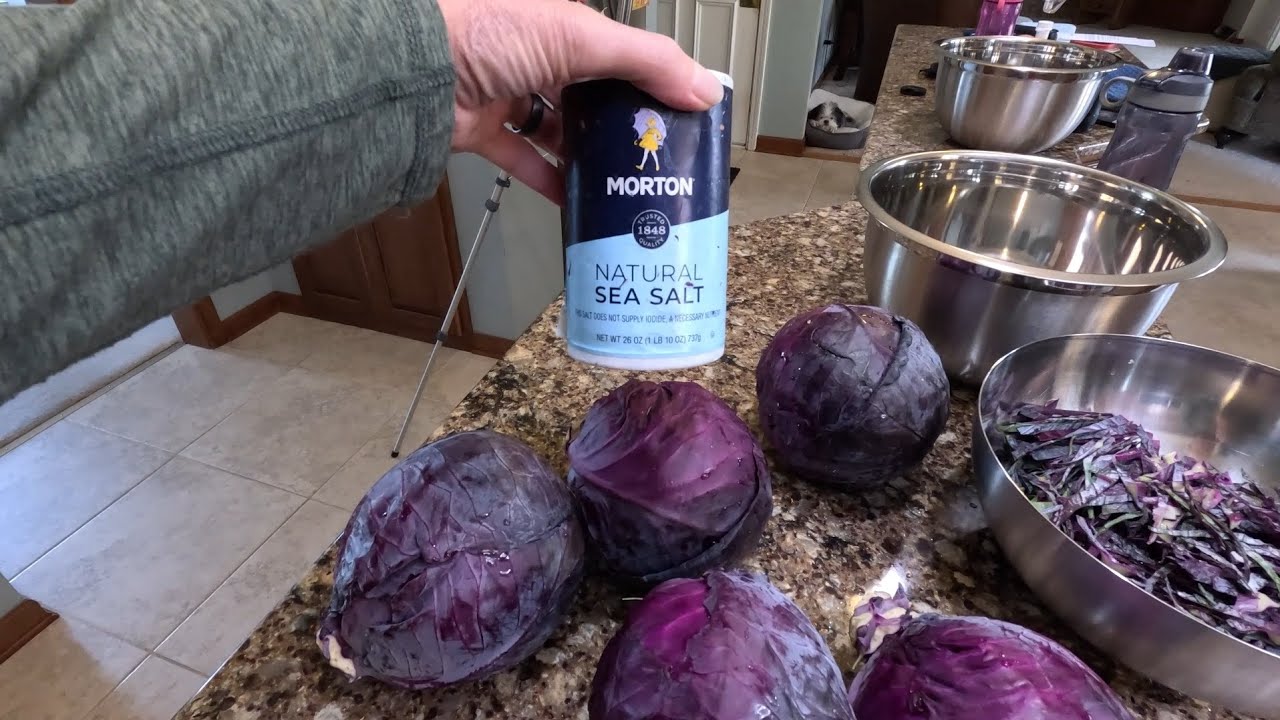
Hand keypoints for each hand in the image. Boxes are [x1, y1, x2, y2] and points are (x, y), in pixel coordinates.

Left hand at [438, 0, 724, 204]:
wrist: (413, 67)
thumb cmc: (489, 30)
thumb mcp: (582, 37)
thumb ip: (648, 62)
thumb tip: (705, 90)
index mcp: (560, 22)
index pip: (618, 52)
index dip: (649, 81)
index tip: (678, 115)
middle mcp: (534, 53)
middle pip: (591, 95)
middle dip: (621, 126)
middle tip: (656, 158)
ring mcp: (507, 92)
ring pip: (559, 130)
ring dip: (588, 156)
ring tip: (625, 184)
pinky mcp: (483, 130)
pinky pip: (525, 160)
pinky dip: (550, 180)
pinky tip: (578, 202)